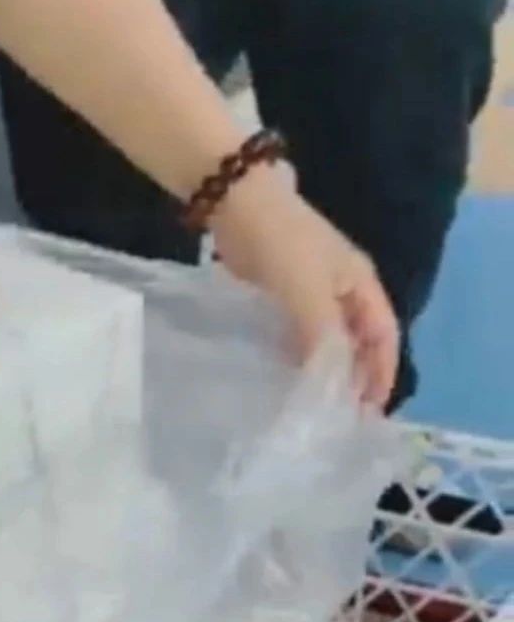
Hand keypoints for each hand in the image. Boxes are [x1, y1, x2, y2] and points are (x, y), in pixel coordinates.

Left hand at [210, 167, 398, 409]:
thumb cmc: (282, 245)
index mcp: (361, 284)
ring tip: (316, 407)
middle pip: (359, 341)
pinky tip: (286, 379)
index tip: (371, 410)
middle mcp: (342, 289)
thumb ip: (323, 337)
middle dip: (356, 376)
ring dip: (326, 369)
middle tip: (342, 418)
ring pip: (328, 339)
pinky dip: (298, 356)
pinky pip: (298, 333)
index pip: (385, 335)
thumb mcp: (309, 293)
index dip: (383, 372)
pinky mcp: (280, 294)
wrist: (237, 204)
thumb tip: (331, 382)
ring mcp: (311, 291)